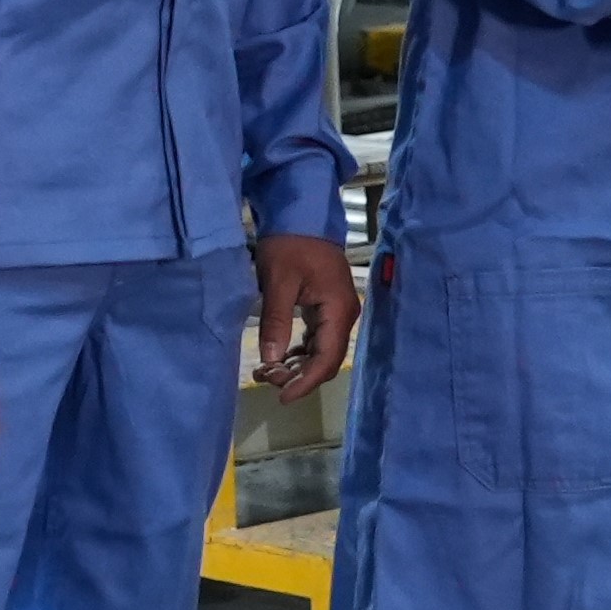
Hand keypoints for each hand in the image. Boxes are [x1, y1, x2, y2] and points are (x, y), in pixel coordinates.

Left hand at [254, 230, 360, 399]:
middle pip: (327, 360)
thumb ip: (276, 322)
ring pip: (321, 351)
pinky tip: (277, 356)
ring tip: (266, 370)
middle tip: (265, 378)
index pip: (327, 359)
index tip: (282, 396)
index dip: (306, 382)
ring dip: (297, 366)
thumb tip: (272, 359)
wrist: (301, 213)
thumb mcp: (278, 282)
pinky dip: (299, 352)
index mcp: (338, 310)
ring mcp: (337, 311)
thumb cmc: (290, 244)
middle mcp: (344, 315)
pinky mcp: (327, 306)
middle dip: (298, 376)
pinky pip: (317, 339)